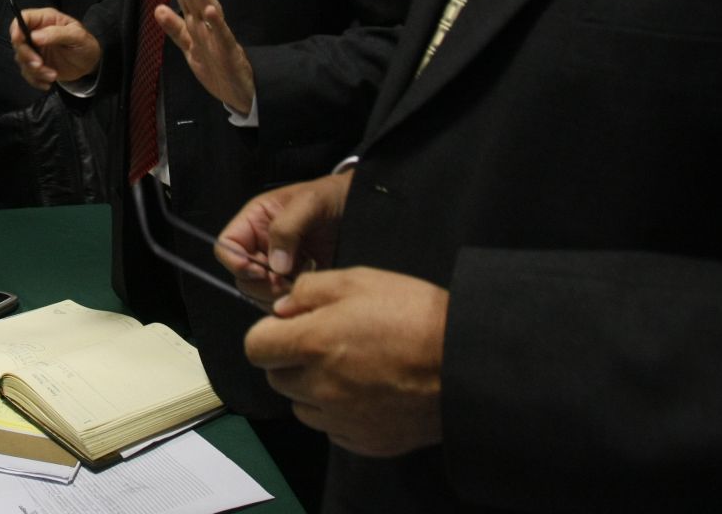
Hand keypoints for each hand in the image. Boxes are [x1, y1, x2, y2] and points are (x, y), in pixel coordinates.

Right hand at [11, 7, 100, 90]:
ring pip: (21, 60)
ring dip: (35, 71)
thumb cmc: (86, 44)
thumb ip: (56, 34)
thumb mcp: (77, 36)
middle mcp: (37, 33)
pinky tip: (48, 82)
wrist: (90, 63)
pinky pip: (27, 73)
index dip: (17, 28)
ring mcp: (35, 49)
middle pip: (18, 41)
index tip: (19, 40)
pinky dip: (36, 80)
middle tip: (40, 64)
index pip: (23, 18)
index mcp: (46, 20)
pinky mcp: (36, 64)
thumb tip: (34, 36)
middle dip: (27, 56)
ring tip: (53, 75)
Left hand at [152, 0, 254, 112]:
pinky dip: (216, 24)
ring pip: (206, 10)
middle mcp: (207, 25)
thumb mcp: (190, 47)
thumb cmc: (215, 66)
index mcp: (197, 23)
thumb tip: (158, 8)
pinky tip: (209, 11)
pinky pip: (221, 37)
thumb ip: (175, 28)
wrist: (240, 93)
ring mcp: (218, 37)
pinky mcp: (229, 52)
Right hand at [216, 172, 350, 303]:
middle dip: (260, 284)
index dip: (236, 261)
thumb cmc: (331, 196)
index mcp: (255, 221)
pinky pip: (281, 299)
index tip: (259, 271)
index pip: (227, 246)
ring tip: (299, 288)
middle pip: (241, 275)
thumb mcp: (309, 203)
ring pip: (259, 291)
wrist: (359, 205)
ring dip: (275, 296)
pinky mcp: (295, 279)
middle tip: (285, 284)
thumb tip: (276, 266)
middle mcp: (261, 244)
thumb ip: (287, 228)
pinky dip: (290, 302)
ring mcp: (277, 264)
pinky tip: (307, 293)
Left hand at [243, 266, 447, 457]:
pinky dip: (339, 412)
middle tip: (325, 343)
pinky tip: (367, 391)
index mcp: (313, 343)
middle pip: (276, 378)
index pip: (255, 348)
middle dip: (291, 359)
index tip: (289, 328)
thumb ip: (309, 291)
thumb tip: (282, 310)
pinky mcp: (364, 441)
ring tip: (350, 367)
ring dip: (312, 389)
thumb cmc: (414, 315)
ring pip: (302, 406)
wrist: (465, 362)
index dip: (269, 334)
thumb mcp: (359, 280)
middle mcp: (320, 387)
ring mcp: (342, 419)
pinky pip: (332, 428)